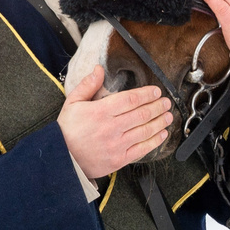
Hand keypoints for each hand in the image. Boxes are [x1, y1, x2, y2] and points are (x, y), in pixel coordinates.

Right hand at [57, 64, 172, 180]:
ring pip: (145, 131)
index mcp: (100, 112)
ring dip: (160, 122)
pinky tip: (162, 134)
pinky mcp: (120, 160)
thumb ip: (87, 85)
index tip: (156, 91)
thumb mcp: (72, 103)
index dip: (146, 94)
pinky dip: (155, 141)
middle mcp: (111, 128)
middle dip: (158, 107)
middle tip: (167, 102)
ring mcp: (117, 145)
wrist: (61, 158)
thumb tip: (99, 69)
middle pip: (142, 114)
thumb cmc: (67, 130)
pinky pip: (142, 149)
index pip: (130, 100)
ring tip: (168, 116)